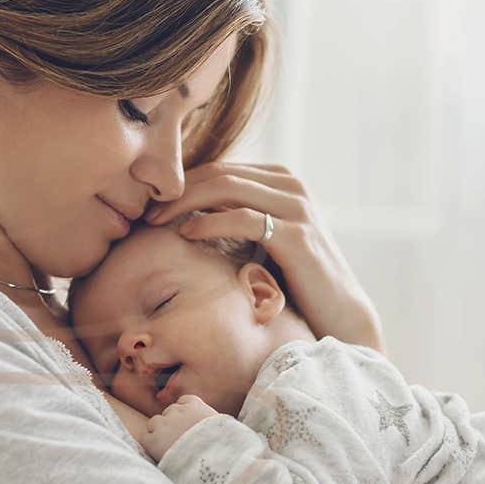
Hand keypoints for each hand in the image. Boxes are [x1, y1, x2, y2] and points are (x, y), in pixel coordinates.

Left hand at [140, 394, 218, 461]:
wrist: (212, 461)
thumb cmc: (223, 446)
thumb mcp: (224, 427)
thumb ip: (212, 422)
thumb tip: (217, 428)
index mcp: (195, 406)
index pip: (185, 401)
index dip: (185, 413)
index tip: (189, 423)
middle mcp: (177, 411)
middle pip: (169, 412)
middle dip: (172, 423)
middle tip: (179, 439)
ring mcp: (163, 424)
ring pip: (154, 423)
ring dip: (159, 433)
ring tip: (169, 448)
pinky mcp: (153, 441)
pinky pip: (146, 439)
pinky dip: (151, 446)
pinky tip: (160, 455)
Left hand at [144, 162, 385, 352]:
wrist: (339, 314)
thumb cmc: (296, 282)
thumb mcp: (264, 242)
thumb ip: (237, 220)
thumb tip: (189, 213)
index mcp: (281, 181)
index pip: (220, 168)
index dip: (182, 183)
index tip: (150, 204)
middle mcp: (291, 186)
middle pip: (220, 172)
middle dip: (178, 189)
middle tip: (145, 211)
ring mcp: (297, 207)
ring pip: (228, 187)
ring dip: (185, 201)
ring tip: (156, 220)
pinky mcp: (297, 234)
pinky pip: (244, 217)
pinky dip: (210, 222)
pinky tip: (186, 233)